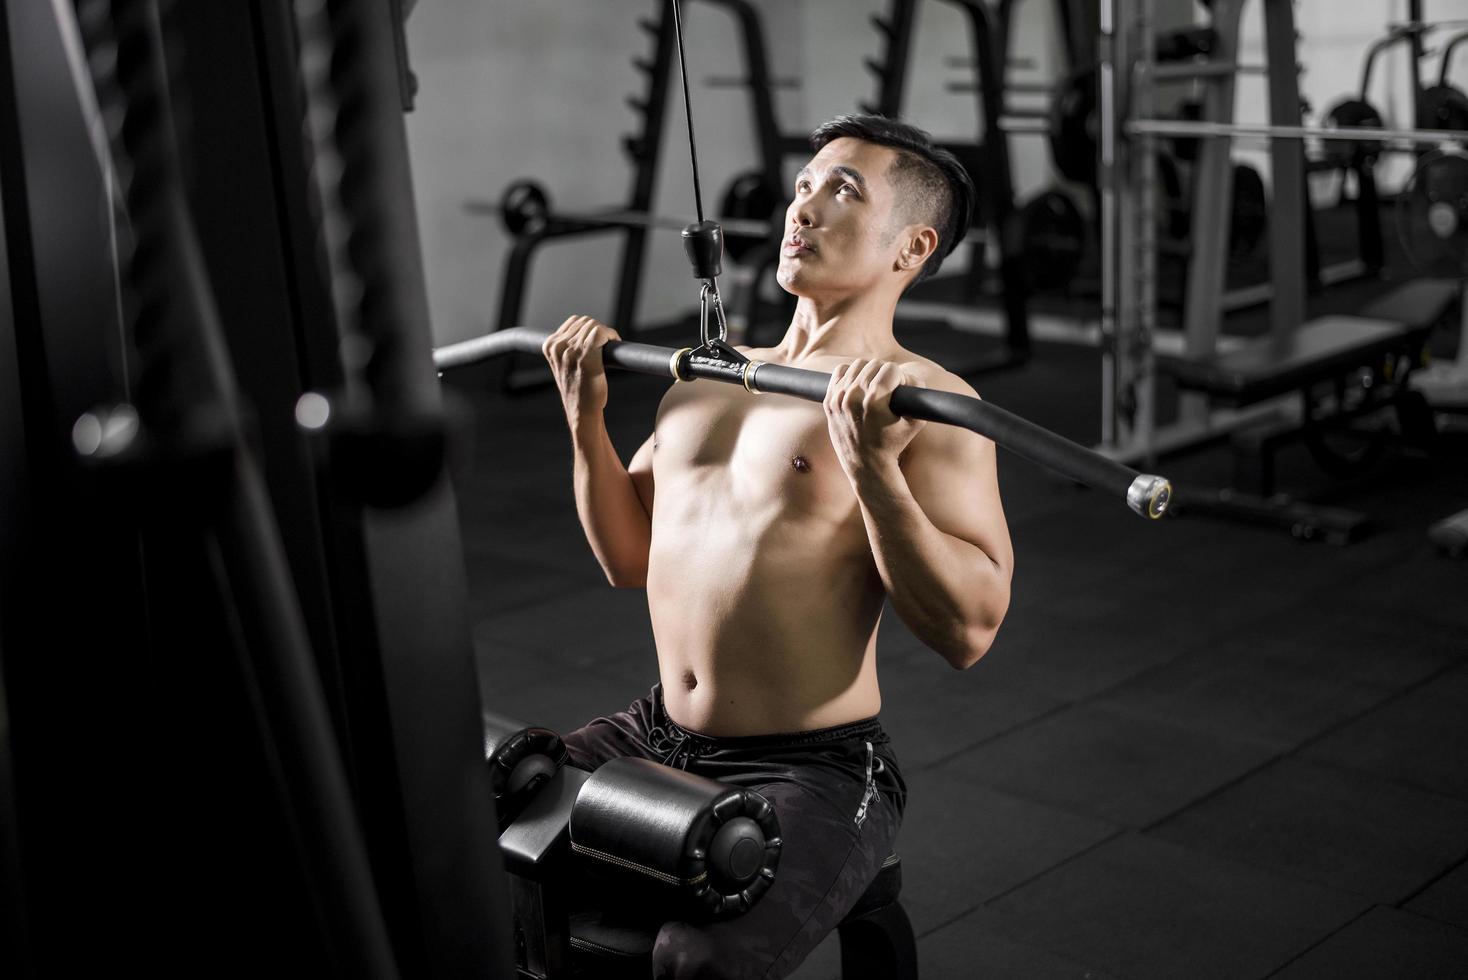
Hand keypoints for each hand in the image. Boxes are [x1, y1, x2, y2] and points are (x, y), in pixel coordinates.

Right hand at [542, 315, 620, 420]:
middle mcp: (558, 346)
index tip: (599, 340)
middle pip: (586, 322)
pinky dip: (611, 335)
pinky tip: (616, 343)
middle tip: (607, 345)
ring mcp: (571, 350)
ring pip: (595, 326)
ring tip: (611, 346)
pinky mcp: (587, 355)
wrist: (582, 410)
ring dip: (607, 334)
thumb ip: (566, 347)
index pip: (574, 321)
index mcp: (549, 346)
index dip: (590, 329)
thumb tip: (584, 328)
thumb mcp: (563, 365)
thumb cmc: (577, 389)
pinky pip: (601, 332)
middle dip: (599, 331)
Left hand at [824, 358, 926, 478]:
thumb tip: (909, 375)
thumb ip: (918, 392)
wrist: (866, 464)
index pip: (890, 368)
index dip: (900, 378)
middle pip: (874, 365)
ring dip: (869, 373)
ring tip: (874, 389)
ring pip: (857, 365)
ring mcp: (838, 399)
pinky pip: (840, 372)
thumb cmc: (894, 443)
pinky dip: (851, 376)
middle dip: (885, 375)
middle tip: (888, 392)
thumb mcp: (916, 421)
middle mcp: (853, 397)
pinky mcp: (829, 401)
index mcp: (873, 401)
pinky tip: (858, 388)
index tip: (900, 390)